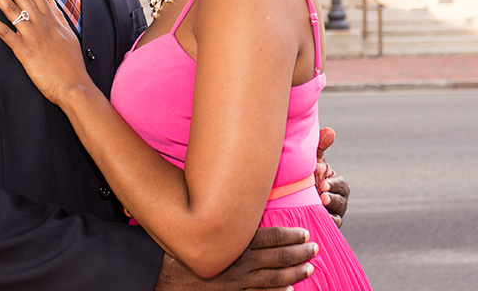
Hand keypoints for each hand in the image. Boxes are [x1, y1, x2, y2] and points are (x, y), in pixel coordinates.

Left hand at [0, 0, 90, 106]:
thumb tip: (50, 0)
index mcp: (53, 19)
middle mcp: (42, 23)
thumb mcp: (69, 35)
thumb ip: (59, 16)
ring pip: (11, 8)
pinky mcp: (24, 50)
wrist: (74, 85)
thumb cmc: (72, 64)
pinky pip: (4, 31)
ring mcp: (32, 35)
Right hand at [154, 227, 316, 289]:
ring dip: (293, 273)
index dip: (289, 235)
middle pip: (276, 258)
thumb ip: (218, 214)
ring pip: (272, 278)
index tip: (304, 232)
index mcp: (234, 242)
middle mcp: (238, 262)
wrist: (162, 276)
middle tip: (315, 249)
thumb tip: (233, 195)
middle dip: (298, 253)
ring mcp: (236, 282)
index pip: (269, 237)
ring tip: (309, 268)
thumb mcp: (198, 224)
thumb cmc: (178, 247)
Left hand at [315, 127, 349, 226]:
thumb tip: (330, 131)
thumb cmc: (305, 174)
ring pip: (337, 215)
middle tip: (322, 197)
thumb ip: (321, 146)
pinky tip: (320, 222)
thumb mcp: (312, 160)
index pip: (341, 185)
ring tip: (320, 207)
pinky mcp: (326, 225)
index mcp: (337, 184)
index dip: (333, 185)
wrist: (292, 196)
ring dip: (330, 211)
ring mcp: (333, 213)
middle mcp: (338, 199)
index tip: (322, 184)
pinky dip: (327, 224)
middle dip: (332, 198)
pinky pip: (331, 227)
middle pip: (341, 201)